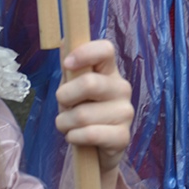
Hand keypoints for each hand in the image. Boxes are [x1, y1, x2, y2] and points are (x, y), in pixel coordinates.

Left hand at [55, 40, 133, 188]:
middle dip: (65, 96)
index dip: (85, 53)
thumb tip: (64, 41)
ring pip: (83, 114)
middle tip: (62, 105)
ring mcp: (125, 113)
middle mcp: (122, 88)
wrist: (95, 147)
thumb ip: (69, 66)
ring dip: (65, 122)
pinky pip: (91, 134)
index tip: (67, 64)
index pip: (106, 50)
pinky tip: (75, 137)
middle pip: (89, 83)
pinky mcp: (123, 137)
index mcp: (109, 70)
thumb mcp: (72, 86)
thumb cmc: (82, 109)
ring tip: (67, 125)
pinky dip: (74, 137)